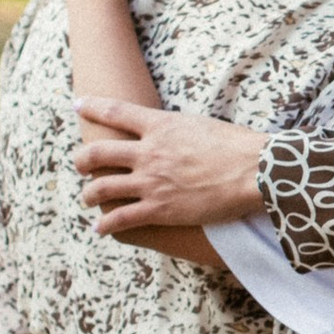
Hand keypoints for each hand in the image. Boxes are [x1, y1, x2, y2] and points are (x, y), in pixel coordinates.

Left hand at [77, 99, 268, 232]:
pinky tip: (101, 229)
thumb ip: (177, 129)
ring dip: (89, 194)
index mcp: (160, 126)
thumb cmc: (238, 145)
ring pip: (101, 188)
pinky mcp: (159, 210)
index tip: (78, 105)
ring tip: (88, 198)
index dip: (92, 106)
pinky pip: (121, 219)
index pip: (115, 111)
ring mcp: (151, 182)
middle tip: (81, 165)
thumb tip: (171, 133)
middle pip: (97, 153)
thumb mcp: (201, 124)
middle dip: (82, 160)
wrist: (255, 170)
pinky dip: (106, 225)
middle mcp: (148, 152)